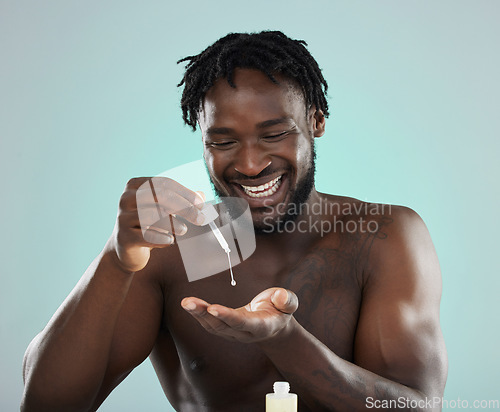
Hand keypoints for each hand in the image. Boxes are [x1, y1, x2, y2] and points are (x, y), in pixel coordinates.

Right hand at [106, 177, 205, 272]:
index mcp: (136, 185)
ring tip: (184, 230)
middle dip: (184, 207)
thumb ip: (182, 200)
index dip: (185, 192)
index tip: (201, 204)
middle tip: (200, 218)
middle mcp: (126, 198)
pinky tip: (170, 241)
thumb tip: (202, 195)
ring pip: (152, 216)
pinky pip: (146, 235)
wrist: (127, 250)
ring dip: (173, 223)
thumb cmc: (148, 225)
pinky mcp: (124, 236)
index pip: (164, 183)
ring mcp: (122, 217)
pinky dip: (161, 238)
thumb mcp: (164, 210)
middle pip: (159, 196)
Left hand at [181, 287, 298, 342]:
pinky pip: (209, 324)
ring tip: (186, 302)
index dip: (228, 316)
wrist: (274, 324)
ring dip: (198, 315)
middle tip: (189, 303)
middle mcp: (245, 333)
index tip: (213, 307)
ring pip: (213, 327)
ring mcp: (234, 333)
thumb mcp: (289, 303)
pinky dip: (198, 315)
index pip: (242, 322)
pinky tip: (190, 305)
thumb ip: (288, 300)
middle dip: (205, 314)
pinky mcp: (226, 329)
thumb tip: (281, 297)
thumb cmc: (280, 310)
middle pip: (222, 326)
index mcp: (261, 326)